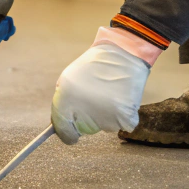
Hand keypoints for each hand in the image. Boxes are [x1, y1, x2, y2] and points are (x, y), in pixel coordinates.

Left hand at [50, 27, 162, 143]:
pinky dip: (124, 115)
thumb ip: (64, 102)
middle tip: (97, 98)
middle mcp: (84, 111)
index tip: (72, 135)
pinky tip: (123, 97)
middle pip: (86, 130)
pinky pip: (123, 124)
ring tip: (111, 92)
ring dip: (107, 115)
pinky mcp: (124, 117)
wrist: (123, 52)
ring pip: (105, 126)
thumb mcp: (70, 79)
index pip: (63, 130)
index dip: (67, 134)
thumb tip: (63, 126)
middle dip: (88, 120)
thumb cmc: (95, 65)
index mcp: (66, 98)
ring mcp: (105, 116)